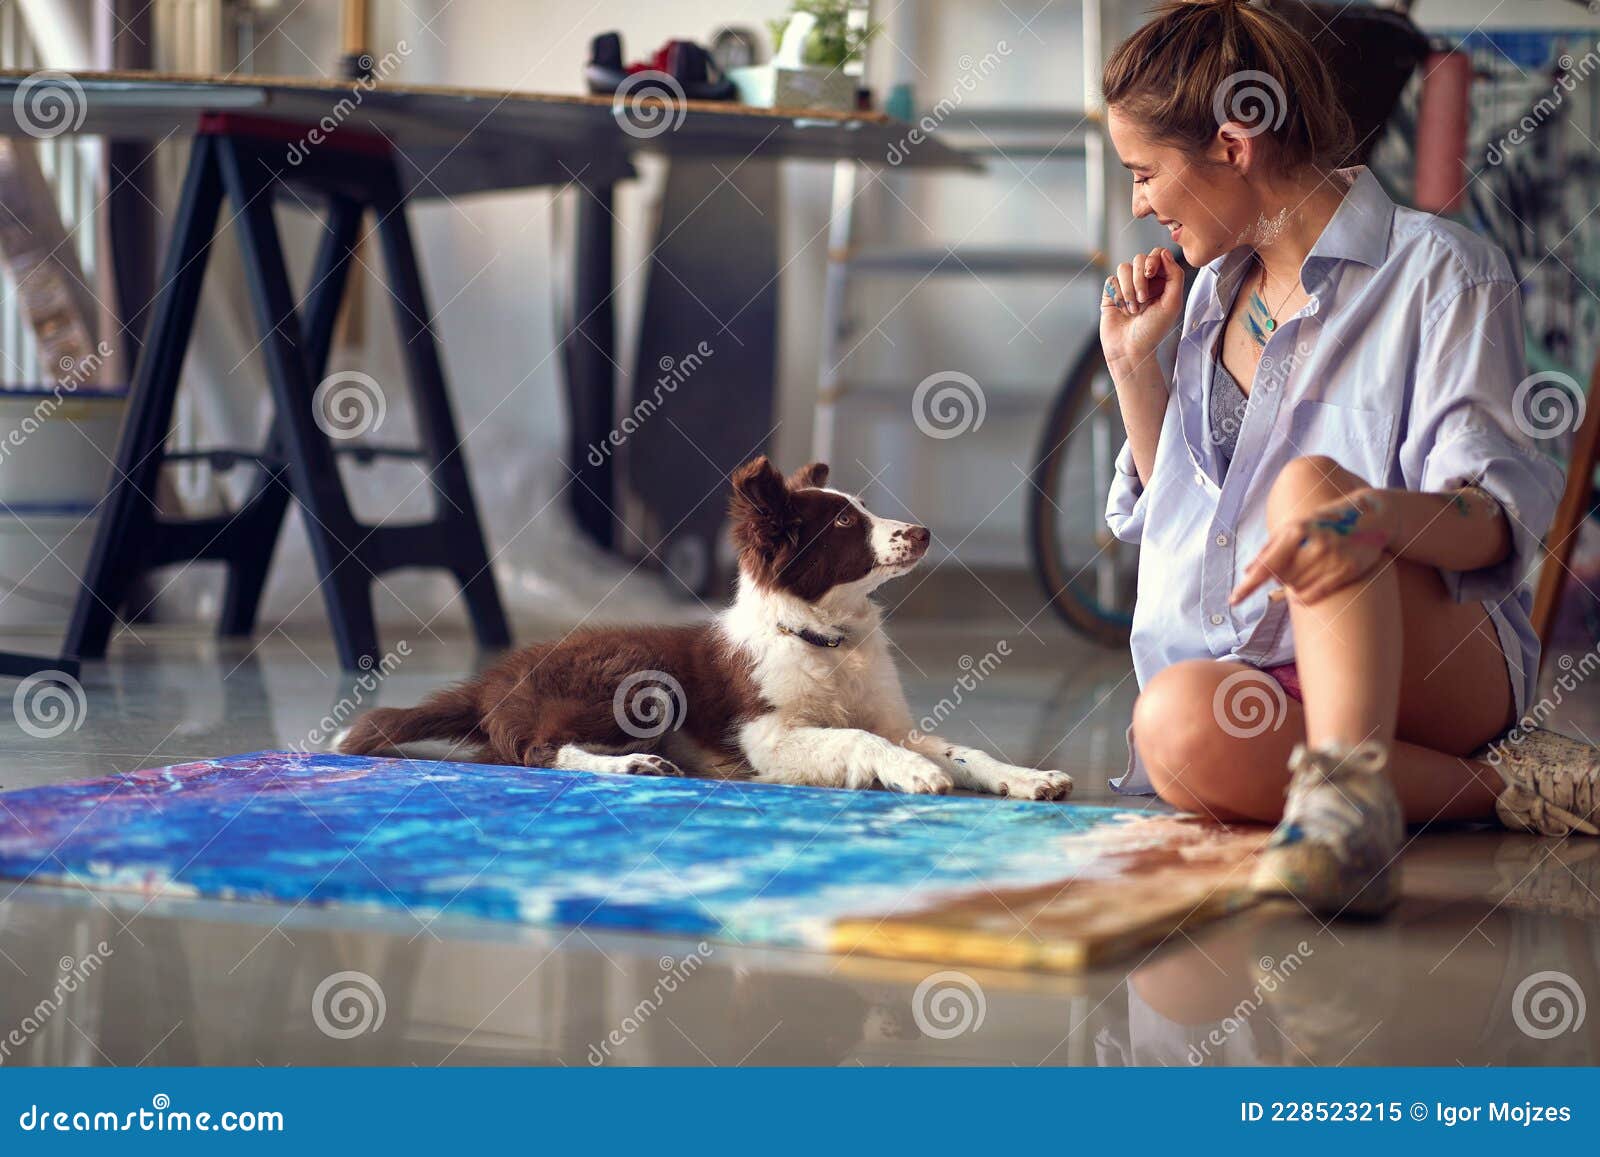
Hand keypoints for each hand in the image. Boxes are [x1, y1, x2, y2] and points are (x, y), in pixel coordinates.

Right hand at [1100, 247, 1184, 373]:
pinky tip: (1122, 309)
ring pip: (1124, 268)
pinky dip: (1118, 295)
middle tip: (1143, 298)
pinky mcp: (1111, 293)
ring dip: (1129, 289)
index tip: (1151, 274)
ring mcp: (1126, 286)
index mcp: (1162, 282)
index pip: (1158, 255)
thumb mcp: (1173, 303)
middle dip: (1140, 278)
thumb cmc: (1153, 331)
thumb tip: (1164, 252)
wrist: (1130, 349)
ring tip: (1134, 309)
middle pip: (1139, 258)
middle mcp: (1144, 282)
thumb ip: (1175, 275)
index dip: (1154, 260)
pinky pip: (1111, 280)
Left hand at [1230, 489, 1395, 606]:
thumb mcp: (1295, 526)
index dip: (1248, 585)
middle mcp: (1313, 545)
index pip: (1266, 565)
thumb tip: (1247, 570)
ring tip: (1309, 569)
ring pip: (1297, 588)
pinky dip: (1304, 597)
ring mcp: (1332, 558)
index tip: (1233, 600)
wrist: (1369, 517)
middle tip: (1296, 564)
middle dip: (1281, 577)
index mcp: (1295, 531)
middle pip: (1281, 579)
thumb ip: (1270, 548)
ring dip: (1294, 585)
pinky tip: (1302, 593)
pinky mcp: (1347, 570)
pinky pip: (1315, 594)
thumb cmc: (1323, 523)